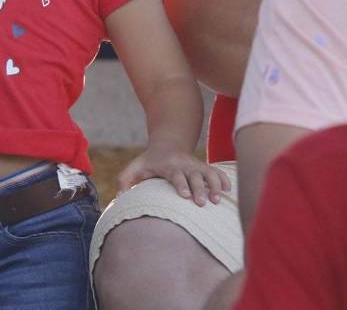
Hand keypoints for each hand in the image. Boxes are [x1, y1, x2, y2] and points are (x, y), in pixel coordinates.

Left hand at [117, 144, 231, 206]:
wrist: (168, 143)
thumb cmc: (149, 161)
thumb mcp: (135, 167)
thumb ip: (124, 181)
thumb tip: (117, 199)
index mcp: (168, 165)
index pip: (175, 175)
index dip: (181, 184)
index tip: (185, 196)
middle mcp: (184, 165)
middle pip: (194, 176)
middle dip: (199, 189)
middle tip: (202, 203)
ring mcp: (196, 165)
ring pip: (208, 173)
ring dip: (214, 185)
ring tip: (218, 200)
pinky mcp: (204, 167)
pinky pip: (216, 171)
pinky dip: (223, 179)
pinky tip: (229, 190)